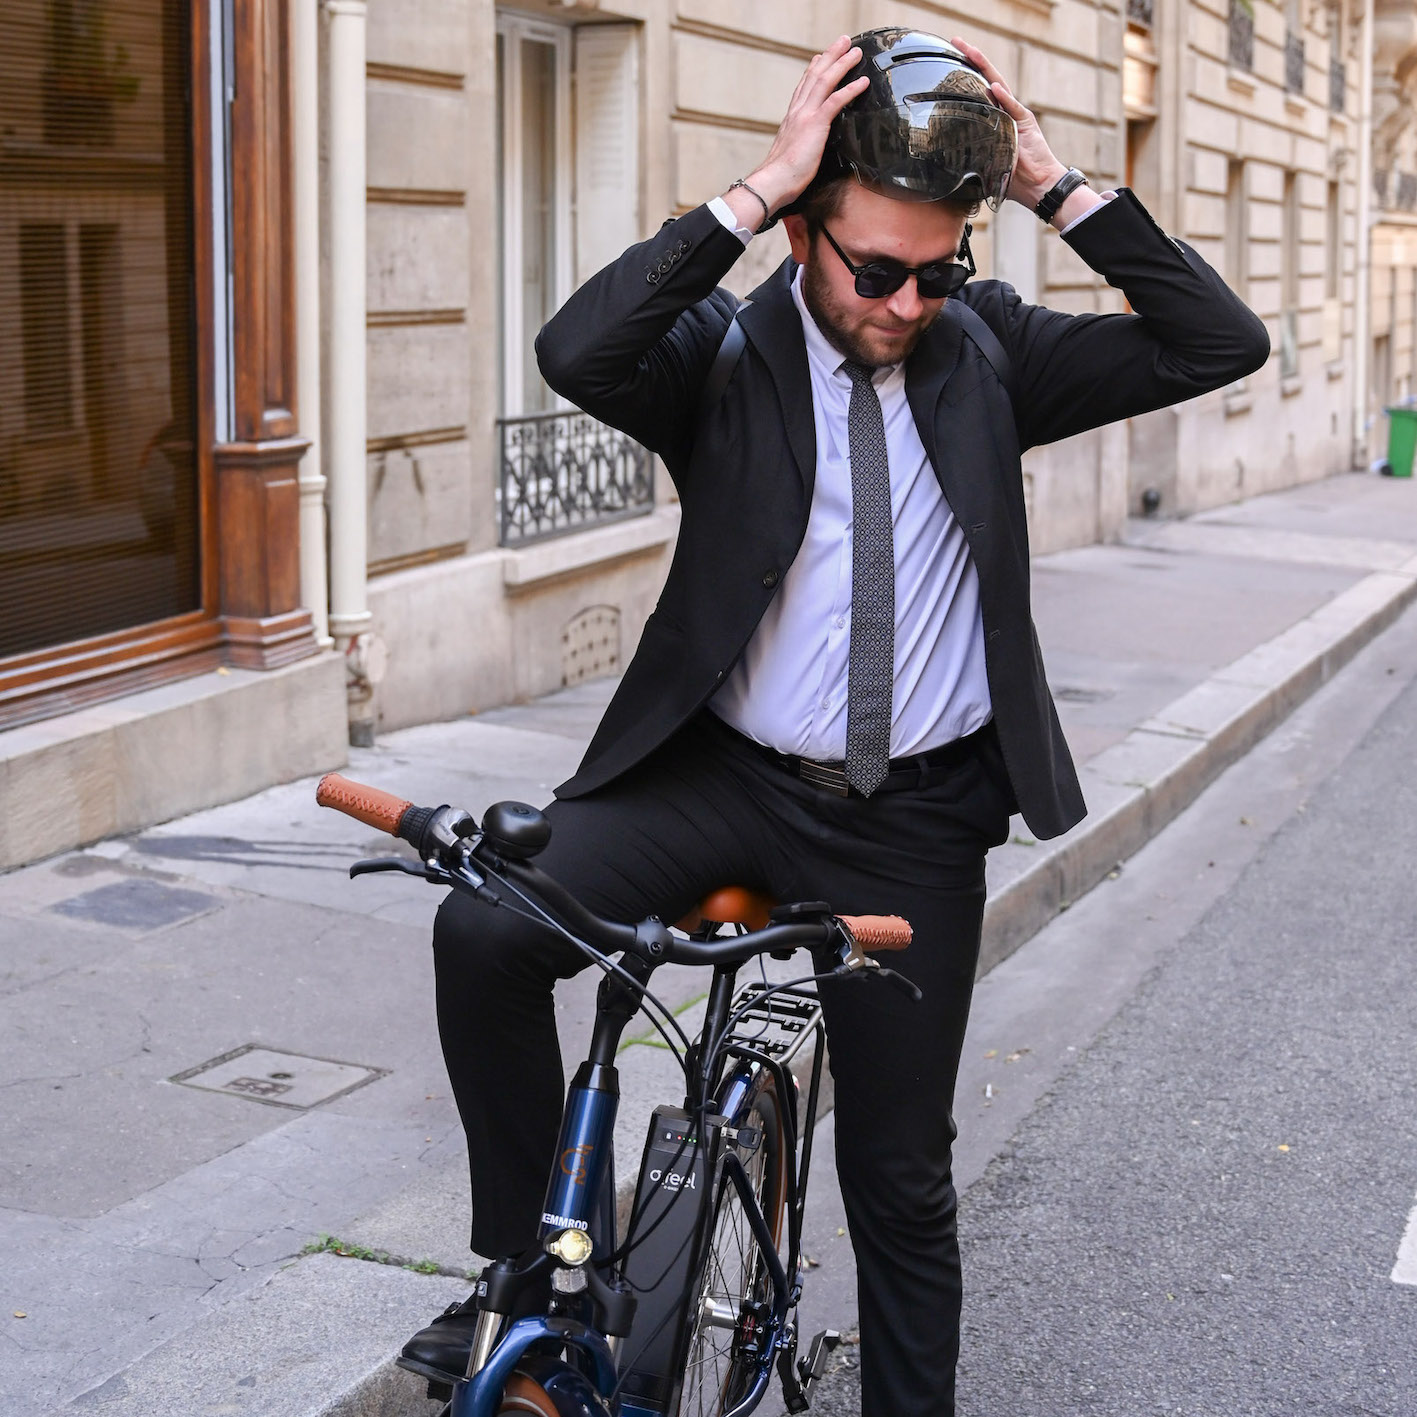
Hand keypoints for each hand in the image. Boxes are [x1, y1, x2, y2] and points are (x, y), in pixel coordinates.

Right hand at [737, 37, 869, 216]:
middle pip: (815, 76)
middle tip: (844, 41)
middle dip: (830, 56)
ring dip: (842, 63)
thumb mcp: (791, 154)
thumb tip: (802, 150)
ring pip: (825, 81)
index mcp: (791, 119)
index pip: (803, 88)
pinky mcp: (815, 124)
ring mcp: (806, 116)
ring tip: (855, 52)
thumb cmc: (781, 177)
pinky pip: (836, 101)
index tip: (820, 57)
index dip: (813, 70)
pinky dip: (850, 89)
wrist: (774, 181)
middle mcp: (798, 112)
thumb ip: (798, 145)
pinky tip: (863, 82)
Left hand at [950, 37, 1067, 209]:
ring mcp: (1015, 114)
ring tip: (970, 51)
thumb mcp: (985, 164)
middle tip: (956, 42)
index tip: (950, 59)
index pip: (977, 91)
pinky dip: (1004, 97)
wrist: (1038, 184)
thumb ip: (972, 152)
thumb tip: (945, 156)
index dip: (965, 75)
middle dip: (972, 59)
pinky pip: (1012, 107)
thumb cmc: (1011, 178)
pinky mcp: (1025, 122)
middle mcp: (1004, 111)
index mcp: (995, 118)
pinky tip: (993, 86)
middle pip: (986, 79)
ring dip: (984, 67)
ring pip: (997, 85)